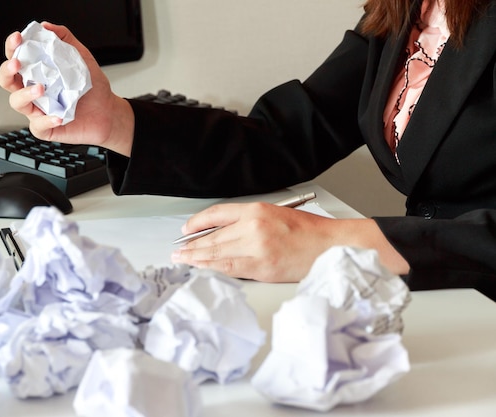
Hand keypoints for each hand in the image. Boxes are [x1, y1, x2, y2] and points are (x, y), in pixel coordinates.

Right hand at [0, 22, 133, 155]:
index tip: (18, 38)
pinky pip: (38, 126)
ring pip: (17, 102)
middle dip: (7, 71)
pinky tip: (58, 116)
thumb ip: (65, 39)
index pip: (16, 57)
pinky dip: (47, 121)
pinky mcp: (46, 127)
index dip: (12, 47)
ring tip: (41, 89)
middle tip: (17, 63)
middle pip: (7, 80)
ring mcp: (38, 109)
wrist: (108, 112)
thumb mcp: (81, 58)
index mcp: (38, 72)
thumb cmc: (92, 88)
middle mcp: (33, 90)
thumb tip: (46, 26)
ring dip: (25, 94)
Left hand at [171, 201, 408, 281]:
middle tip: (178, 250)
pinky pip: (229, 268)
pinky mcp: (262, 267)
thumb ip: (248, 223)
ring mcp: (256, 247)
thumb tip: (221, 235)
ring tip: (182, 260)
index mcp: (257, 209)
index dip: (197, 223)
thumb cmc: (309, 232)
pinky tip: (201, 269)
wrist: (332, 247)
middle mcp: (254, 226)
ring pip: (217, 253)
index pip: (217, 214)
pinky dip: (212, 268)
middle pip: (213, 236)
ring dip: (196, 257)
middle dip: (192, 244)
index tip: (187, 230)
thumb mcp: (276, 215)